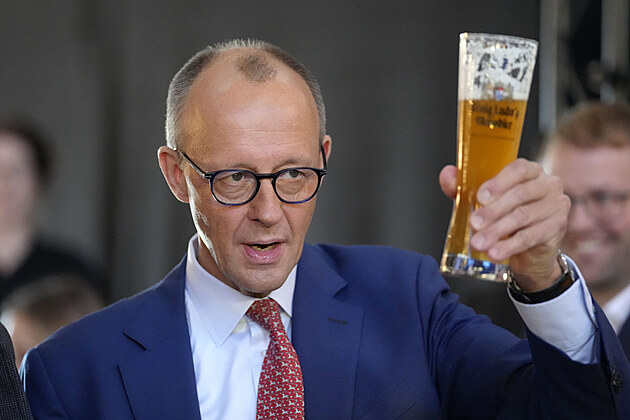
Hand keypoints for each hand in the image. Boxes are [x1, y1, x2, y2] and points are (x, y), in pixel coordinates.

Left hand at [439, 159, 569, 291]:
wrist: (527, 249)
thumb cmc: (504, 216)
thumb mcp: (482, 201)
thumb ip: (463, 186)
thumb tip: (447, 174)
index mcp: (530, 171)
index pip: (519, 170)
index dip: (498, 183)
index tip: (480, 198)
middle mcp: (548, 184)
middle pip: (519, 195)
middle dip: (493, 211)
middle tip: (473, 224)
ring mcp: (557, 205)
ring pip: (523, 217)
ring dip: (497, 231)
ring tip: (478, 242)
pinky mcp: (558, 227)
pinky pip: (531, 237)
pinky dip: (510, 246)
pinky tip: (495, 252)